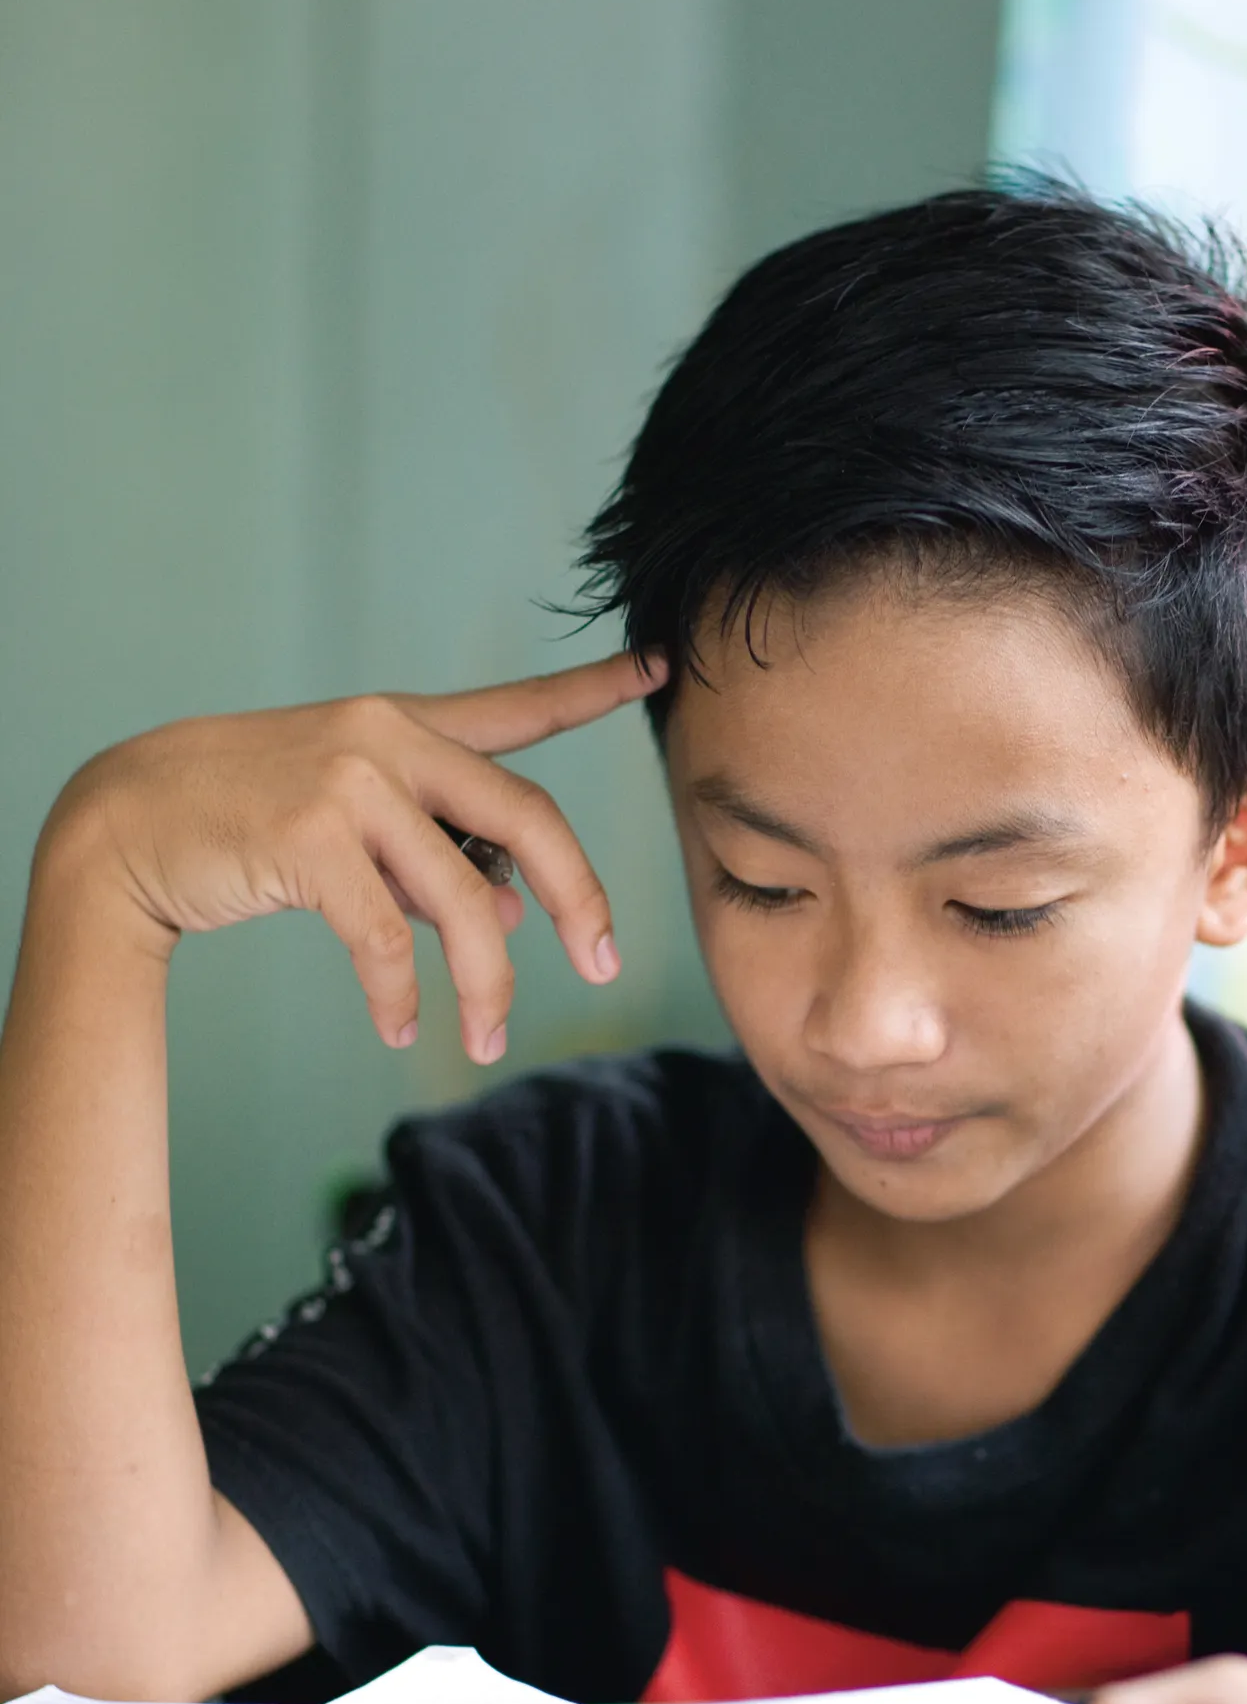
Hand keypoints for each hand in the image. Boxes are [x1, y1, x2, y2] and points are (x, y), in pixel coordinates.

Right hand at [45, 654, 662, 1063]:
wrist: (127, 822)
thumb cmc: (246, 824)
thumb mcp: (352, 831)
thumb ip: (435, 863)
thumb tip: (509, 922)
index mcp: (405, 726)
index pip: (518, 708)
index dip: (594, 691)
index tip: (662, 667)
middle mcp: (388, 738)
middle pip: (528, 817)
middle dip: (580, 898)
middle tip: (605, 962)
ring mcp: (350, 782)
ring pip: (464, 897)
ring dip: (486, 981)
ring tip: (486, 1037)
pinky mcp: (308, 835)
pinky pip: (384, 937)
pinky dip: (399, 993)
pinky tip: (402, 1026)